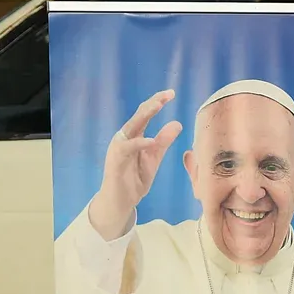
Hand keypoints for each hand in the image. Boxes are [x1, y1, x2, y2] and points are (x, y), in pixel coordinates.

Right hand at [88, 90, 183, 239]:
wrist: (122, 200)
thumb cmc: (135, 179)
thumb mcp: (154, 158)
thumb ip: (164, 141)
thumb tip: (177, 123)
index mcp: (134, 135)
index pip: (146, 114)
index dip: (157, 102)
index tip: (171, 93)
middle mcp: (125, 137)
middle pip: (139, 115)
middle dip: (153, 103)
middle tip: (167, 94)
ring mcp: (119, 147)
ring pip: (132, 126)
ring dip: (145, 115)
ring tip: (158, 106)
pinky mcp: (116, 159)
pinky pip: (127, 148)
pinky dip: (139, 143)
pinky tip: (150, 141)